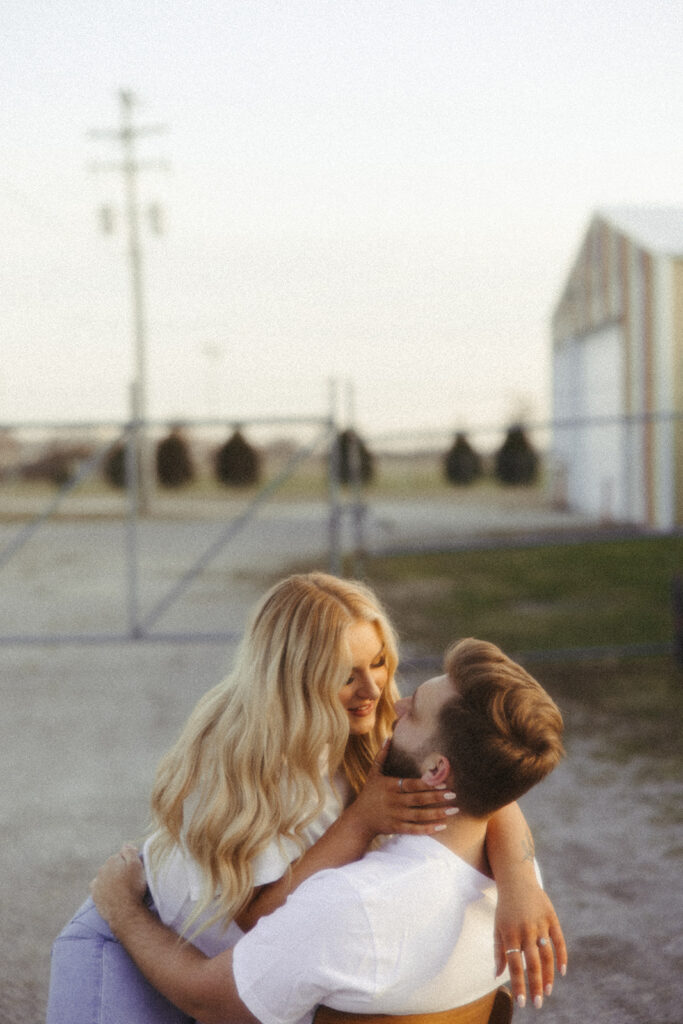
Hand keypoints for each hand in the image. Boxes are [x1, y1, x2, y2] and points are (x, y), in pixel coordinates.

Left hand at [90, 843, 146, 929]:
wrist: (124, 911)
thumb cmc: (133, 887)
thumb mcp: (136, 865)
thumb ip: (130, 852)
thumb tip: (125, 845)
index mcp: (112, 860)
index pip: (122, 855)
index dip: (130, 861)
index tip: (136, 869)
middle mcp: (102, 869)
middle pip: (113, 865)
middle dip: (120, 869)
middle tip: (130, 879)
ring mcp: (97, 883)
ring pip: (105, 876)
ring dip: (112, 878)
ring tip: (122, 888)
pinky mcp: (95, 895)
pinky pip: (99, 887)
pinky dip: (104, 888)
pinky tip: (111, 893)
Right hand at [348, 741, 458, 840]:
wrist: (359, 820)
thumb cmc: (369, 794)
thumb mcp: (373, 774)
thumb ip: (382, 756)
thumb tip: (389, 737)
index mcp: (390, 786)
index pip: (411, 784)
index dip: (427, 784)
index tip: (443, 783)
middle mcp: (393, 801)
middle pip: (418, 799)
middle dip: (437, 797)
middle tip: (453, 795)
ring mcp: (395, 816)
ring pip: (420, 815)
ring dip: (438, 813)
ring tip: (454, 810)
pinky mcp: (397, 828)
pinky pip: (415, 830)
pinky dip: (429, 829)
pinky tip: (442, 826)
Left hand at [494, 883, 566, 1009]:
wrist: (516, 880)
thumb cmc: (505, 908)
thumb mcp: (497, 927)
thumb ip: (498, 952)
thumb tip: (497, 976)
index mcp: (510, 933)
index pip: (515, 965)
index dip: (519, 984)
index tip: (522, 1002)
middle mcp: (525, 930)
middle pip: (532, 963)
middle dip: (535, 985)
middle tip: (537, 1004)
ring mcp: (540, 923)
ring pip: (546, 955)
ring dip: (548, 975)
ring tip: (547, 992)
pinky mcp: (551, 917)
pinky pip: (559, 940)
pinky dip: (562, 956)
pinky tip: (562, 972)